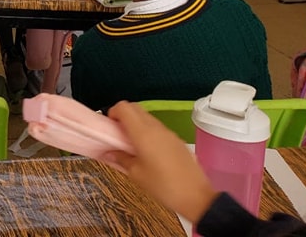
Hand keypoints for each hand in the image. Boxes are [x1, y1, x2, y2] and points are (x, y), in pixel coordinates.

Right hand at [103, 101, 216, 222]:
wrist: (196, 196)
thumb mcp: (137, 174)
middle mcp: (155, 127)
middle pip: (135, 108)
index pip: (124, 107)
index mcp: (142, 133)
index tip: (109, 127)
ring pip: (147, 117)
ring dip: (136, 123)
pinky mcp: (177, 139)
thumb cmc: (163, 185)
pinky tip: (148, 150)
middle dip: (123, 115)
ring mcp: (168, 132)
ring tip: (131, 143)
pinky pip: (157, 127)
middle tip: (118, 134)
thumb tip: (108, 152)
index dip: (113, 112)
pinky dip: (148, 130)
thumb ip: (121, 159)